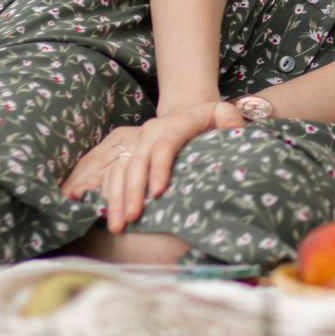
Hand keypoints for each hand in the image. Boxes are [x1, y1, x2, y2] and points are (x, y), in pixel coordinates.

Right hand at [63, 99, 245, 232]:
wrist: (186, 110)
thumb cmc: (210, 120)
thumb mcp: (224, 114)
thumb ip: (231, 121)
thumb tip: (234, 133)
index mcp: (175, 125)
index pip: (165, 145)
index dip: (159, 168)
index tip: (157, 193)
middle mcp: (151, 133)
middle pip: (137, 161)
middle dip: (132, 191)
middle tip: (132, 219)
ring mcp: (137, 143)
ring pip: (120, 169)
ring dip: (116, 197)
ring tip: (117, 225)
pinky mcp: (128, 154)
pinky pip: (110, 173)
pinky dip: (104, 192)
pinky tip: (100, 212)